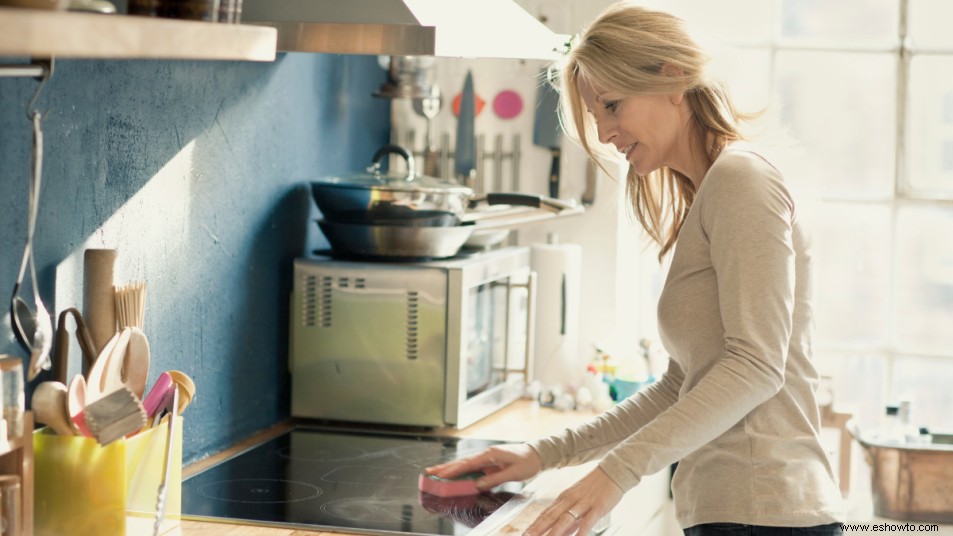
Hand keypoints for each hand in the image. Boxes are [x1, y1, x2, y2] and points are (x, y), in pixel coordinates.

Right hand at [424, 443, 542, 490]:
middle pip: (462, 462)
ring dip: (450, 469)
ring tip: (435, 473)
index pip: (467, 464)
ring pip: (465, 464)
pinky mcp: (489, 463)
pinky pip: (472, 468)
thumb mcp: (513, 473)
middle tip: (429, 472)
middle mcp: (486, 454)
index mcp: (490, 454)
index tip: (440, 476)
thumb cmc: (527, 462)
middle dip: (445, 467)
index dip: (453, 471)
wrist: (537, 454)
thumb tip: (477, 485)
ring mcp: (487, 458)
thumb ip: (494, 479)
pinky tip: (453, 475)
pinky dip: (461, 472)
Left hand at [524, 466, 621, 535]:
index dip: (534, 525)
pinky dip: (581, 532)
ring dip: (554, 533)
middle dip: (538, 530)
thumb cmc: (595, 487)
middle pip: (550, 517)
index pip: (545, 514)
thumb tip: (559, 533)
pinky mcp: (597, 507)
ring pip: (565, 520)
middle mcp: (570, 500)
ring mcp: (583, 503)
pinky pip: (587, 522)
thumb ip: (569, 518)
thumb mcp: (578, 500)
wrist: (613, 471)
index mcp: (564, 498)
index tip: (524, 534)